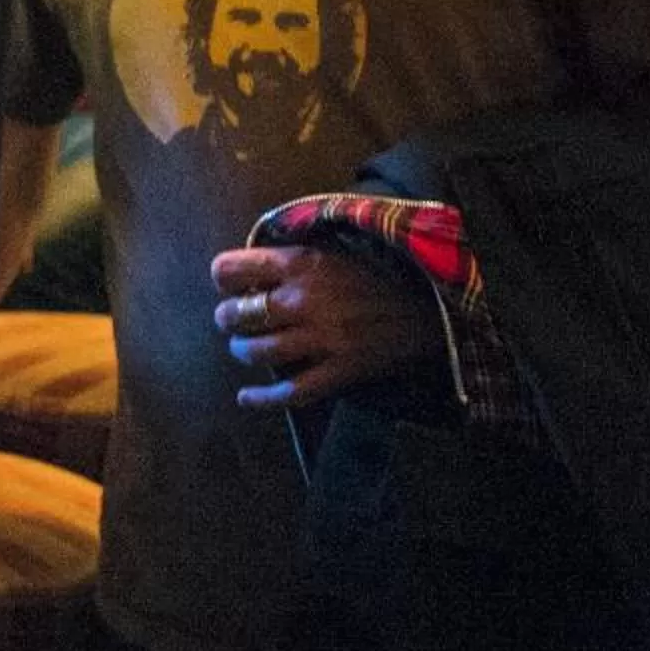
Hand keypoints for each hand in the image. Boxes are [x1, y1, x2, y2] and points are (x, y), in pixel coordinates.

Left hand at [209, 243, 440, 409]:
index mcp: (298, 264)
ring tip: (247, 347)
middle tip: (235, 320)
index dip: (222, 278)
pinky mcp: (338, 370)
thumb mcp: (327, 252)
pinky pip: (290, 391)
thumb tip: (242, 273)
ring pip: (255, 352)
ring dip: (243, 350)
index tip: (228, 285)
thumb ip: (285, 260)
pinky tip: (246, 397)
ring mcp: (321, 338)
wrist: (427, 306)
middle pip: (235, 314)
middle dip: (228, 318)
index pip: (229, 270)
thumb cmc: (372, 275)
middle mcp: (302, 300)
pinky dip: (262, 398)